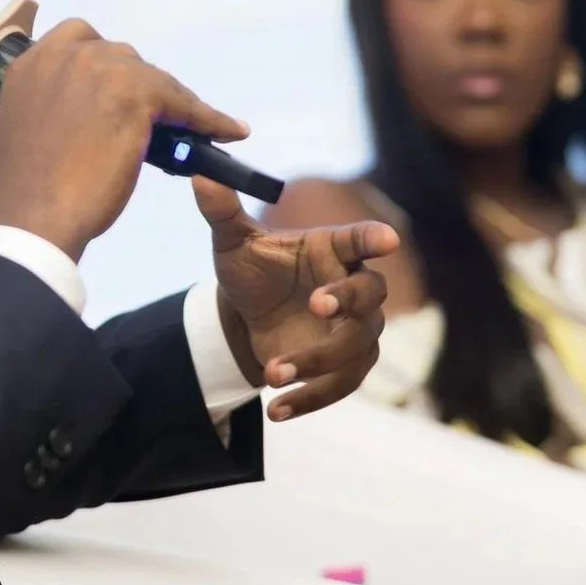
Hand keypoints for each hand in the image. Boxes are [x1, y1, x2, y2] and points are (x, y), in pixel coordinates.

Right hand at [0, 20, 247, 259]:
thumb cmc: (25, 188)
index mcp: (32, 63)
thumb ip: (51, 107)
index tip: (115, 87)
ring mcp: (101, 70)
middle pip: (122, 58)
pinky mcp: (136, 94)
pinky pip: (184, 104)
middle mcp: (65, 55)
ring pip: (155, 80)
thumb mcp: (27, 128)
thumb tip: (81, 115)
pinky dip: (208, 119)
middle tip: (147, 120)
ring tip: (190, 127)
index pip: (80, 41)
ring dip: (171, 103)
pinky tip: (226, 131)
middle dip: (136, 86)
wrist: (33, 215)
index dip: (104, 67)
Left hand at [196, 178, 397, 421]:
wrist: (245, 318)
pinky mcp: (346, 367)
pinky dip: (310, 399)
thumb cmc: (250, 270)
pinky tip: (276, 409)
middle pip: (371, 294)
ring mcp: (355, 329)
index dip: (375, 238)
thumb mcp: (231, 243)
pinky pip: (340, 386)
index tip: (387, 239)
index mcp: (333, 248)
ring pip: (356, 347)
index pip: (362, 238)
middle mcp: (353, 286)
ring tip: (272, 372)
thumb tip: (198, 175)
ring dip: (318, 361)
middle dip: (350, 299)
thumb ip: (221, 211)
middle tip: (317, 304)